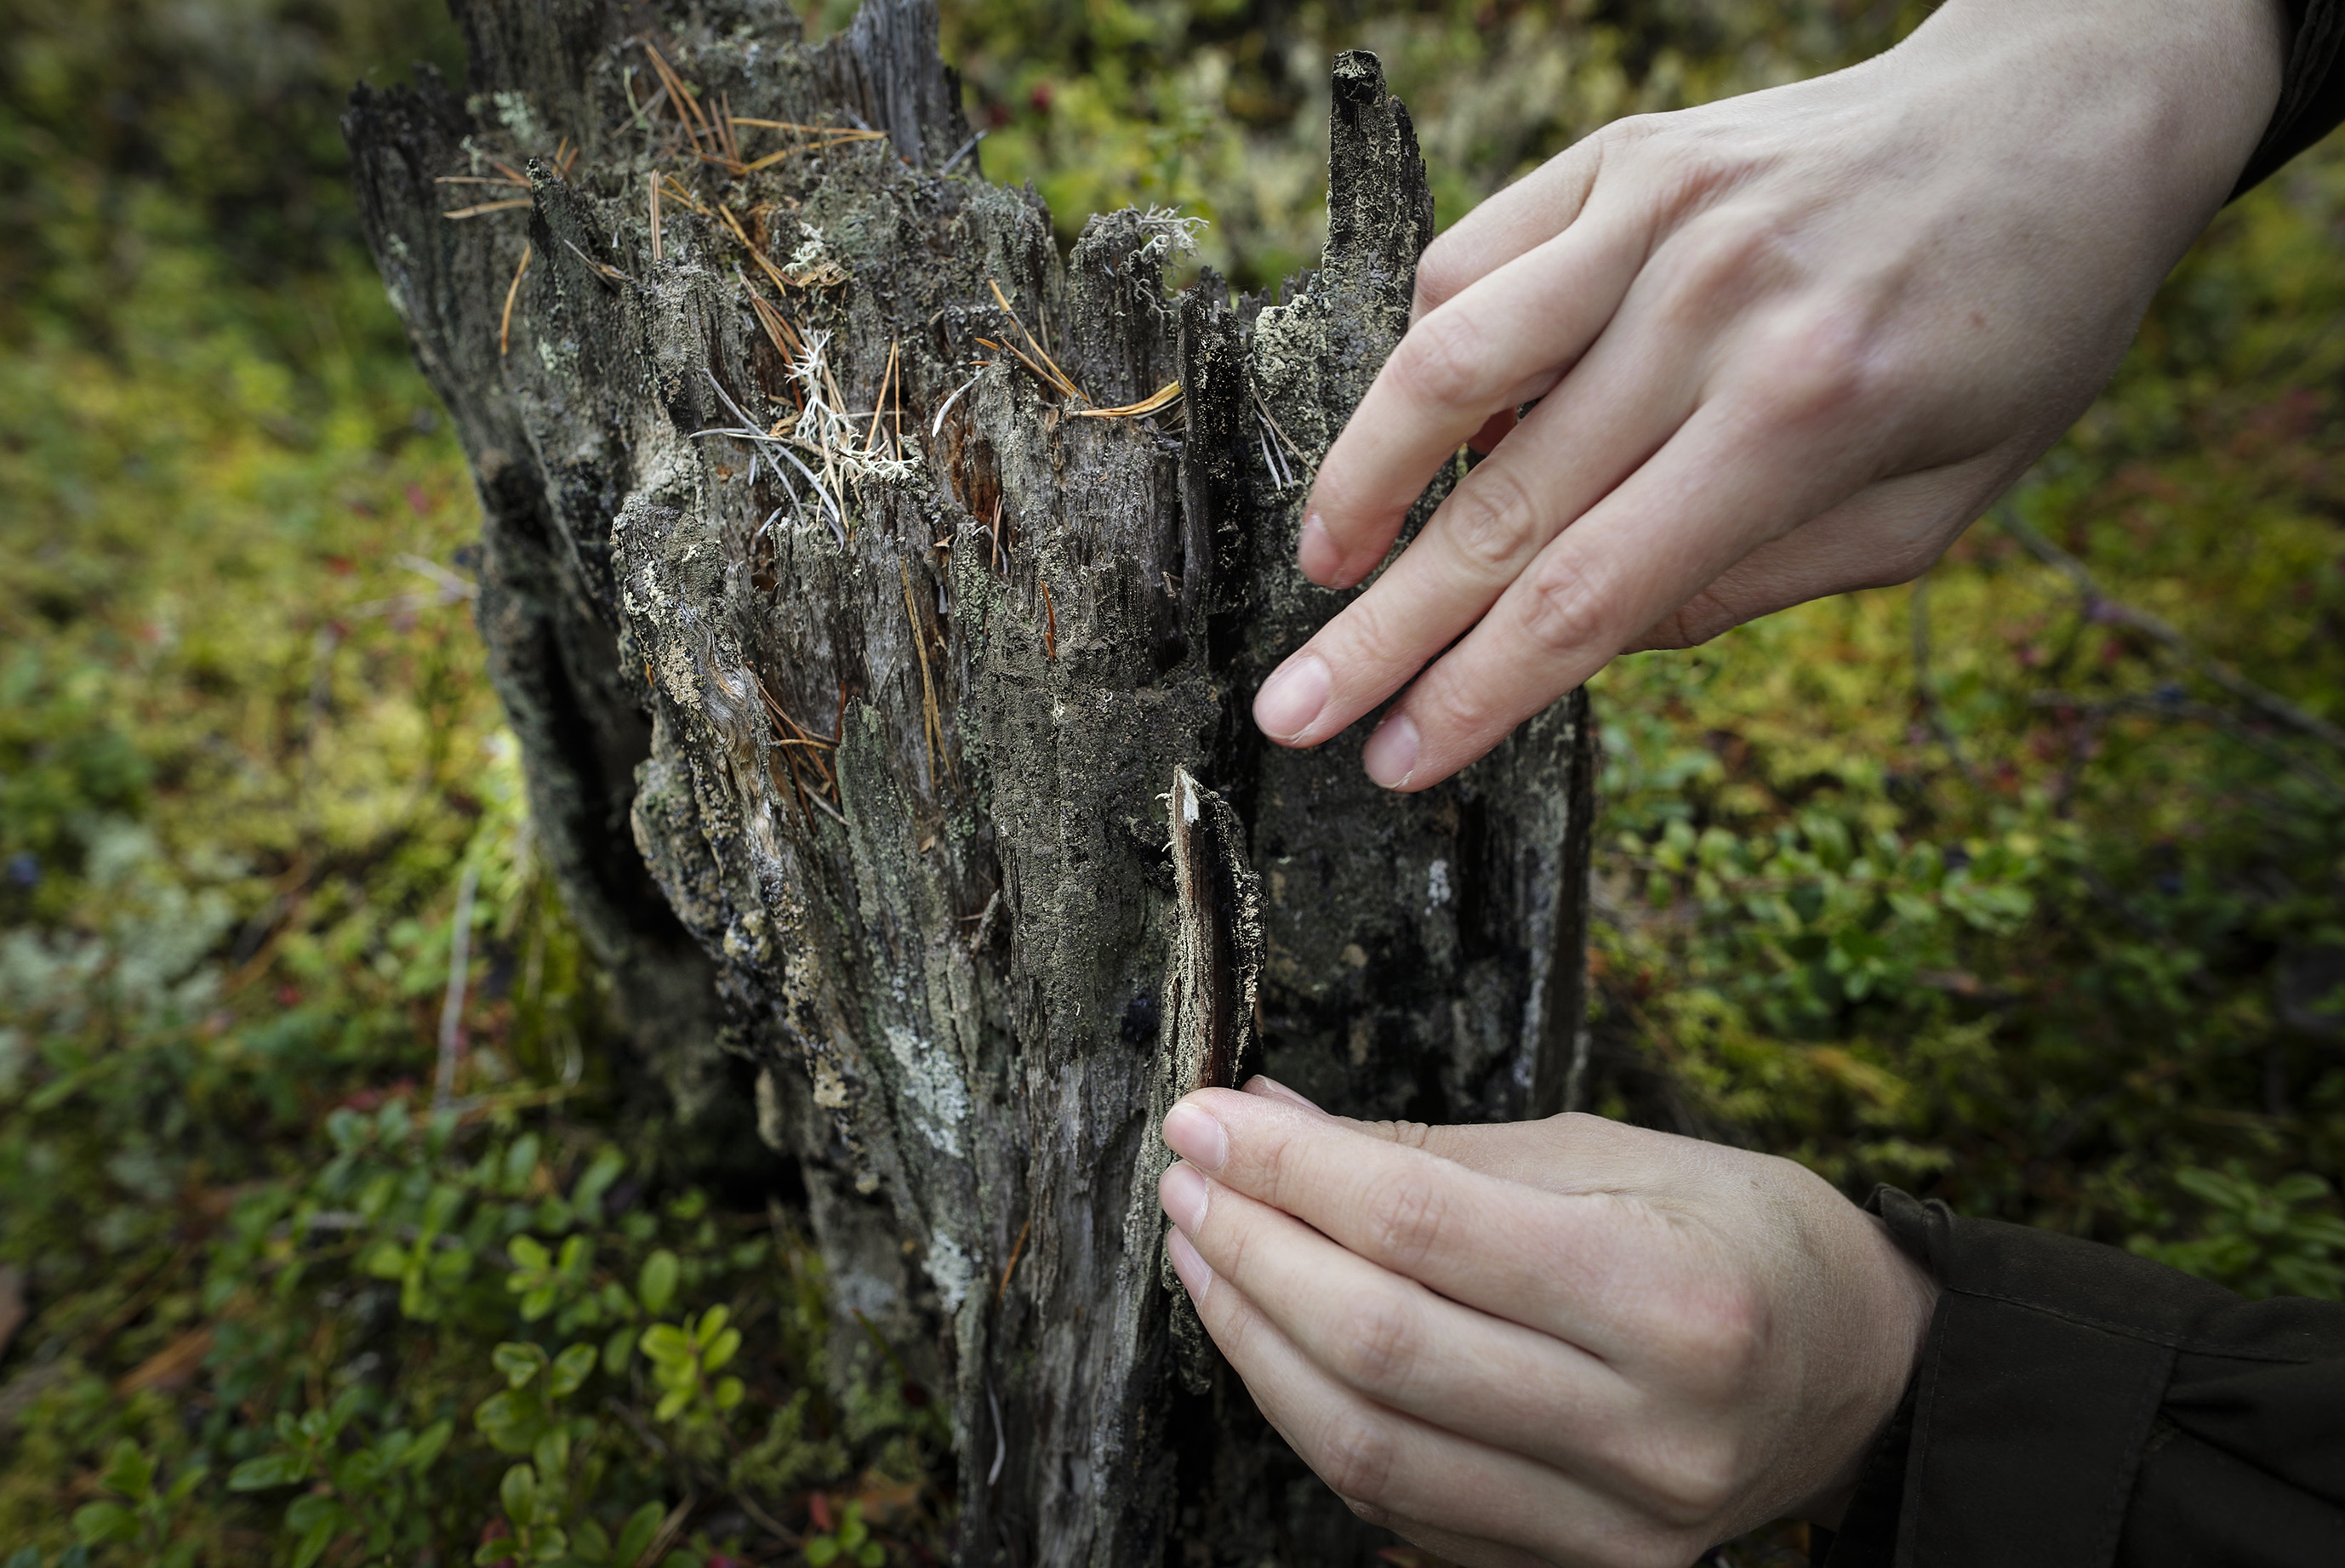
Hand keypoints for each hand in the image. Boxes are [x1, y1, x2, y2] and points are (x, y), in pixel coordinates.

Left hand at [1156, 1080, 1938, 1566]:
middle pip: (1379, 1346)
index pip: (1422, 1227)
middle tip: (1190, 1178)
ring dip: (1254, 1341)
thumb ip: (1428, 1148)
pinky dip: (1313, 1419)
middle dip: (1253, 1250)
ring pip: (1368, 1448)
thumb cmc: (1731, 1234)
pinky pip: (1400, 1506)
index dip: (1289, 1168)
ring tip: (1205, 1251)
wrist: (1855, 1375)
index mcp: (1671, 1299)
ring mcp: (1614, 1528)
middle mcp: (1650, 1433)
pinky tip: (1273, 1342)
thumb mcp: (1606, 1153)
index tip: (1207, 1117)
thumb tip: (1266, 1116)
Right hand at [1251, 0, 2286, 789]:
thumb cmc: (2013, 331)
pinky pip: (1473, 262)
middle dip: (1379, 633)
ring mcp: (1656, 214)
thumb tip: (1589, 636)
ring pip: (1446, 365)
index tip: (1394, 762)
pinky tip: (1420, 426)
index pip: (1589, 594)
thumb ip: (1756, 583)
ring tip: (1321, 568)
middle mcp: (1712, 307)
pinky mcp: (1624, 155)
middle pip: (1498, 507)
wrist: (2061, 116)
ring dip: (1360, 484)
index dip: (1477, 695)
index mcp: (1805, 417)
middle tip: (1289, 712)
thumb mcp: (1932, 508)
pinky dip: (1427, 356)